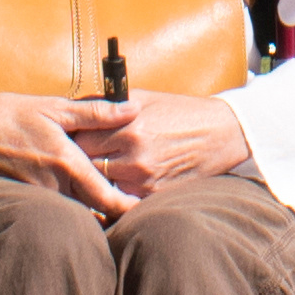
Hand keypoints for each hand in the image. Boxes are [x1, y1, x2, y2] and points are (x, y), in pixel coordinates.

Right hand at [0, 89, 129, 209]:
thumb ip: (95, 112)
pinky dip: (72, 207)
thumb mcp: (53, 107)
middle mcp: (54, 186)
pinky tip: (80, 198)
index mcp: (66, 163)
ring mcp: (38, 196)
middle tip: (136, 206)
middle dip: (114, 212)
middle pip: (94, 211)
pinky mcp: (25, 198)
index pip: (106, 198)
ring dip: (94, 211)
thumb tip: (132, 108)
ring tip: (114, 205)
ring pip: (75, 212)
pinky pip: (56, 208)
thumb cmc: (8, 114)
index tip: (143, 206)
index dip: (128, 207)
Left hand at [81, 94, 251, 196]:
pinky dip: (117, 190)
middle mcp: (135, 155)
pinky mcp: (154, 194)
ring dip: (98, 179)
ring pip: (102, 185)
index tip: (74, 139)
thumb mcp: (144, 97)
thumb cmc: (181, 111)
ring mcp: (144, 178)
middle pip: (87, 166)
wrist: (221, 134)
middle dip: (82, 161)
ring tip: (96, 170)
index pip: (81, 141)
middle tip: (79, 157)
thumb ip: (110, 105)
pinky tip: (118, 182)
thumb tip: (78, 107)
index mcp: (129, 127)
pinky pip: (123, 197)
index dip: (75, 140)